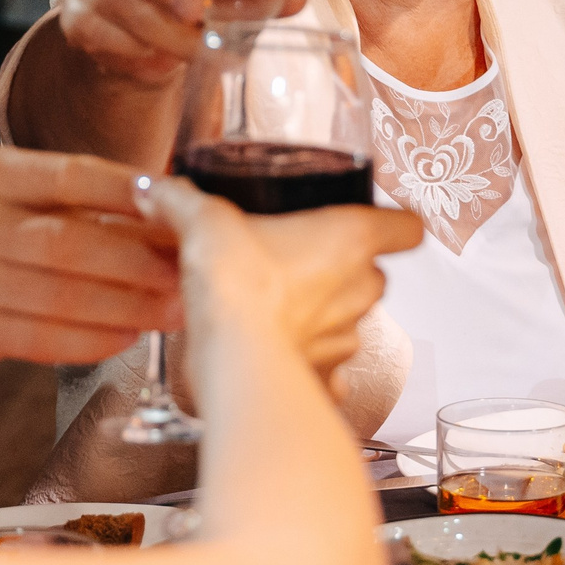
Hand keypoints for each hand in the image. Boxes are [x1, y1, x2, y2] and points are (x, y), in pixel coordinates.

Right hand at [0, 145, 181, 375]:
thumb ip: (59, 196)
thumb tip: (159, 204)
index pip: (70, 175)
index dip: (132, 192)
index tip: (182, 205)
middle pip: (73, 241)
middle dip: (143, 259)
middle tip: (193, 268)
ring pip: (64, 296)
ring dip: (130, 305)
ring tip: (175, 307)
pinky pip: (45, 339)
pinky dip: (94, 338)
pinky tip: (128, 334)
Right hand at [140, 179, 421, 392]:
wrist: (233, 360)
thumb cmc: (238, 288)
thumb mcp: (204, 223)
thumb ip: (183, 201)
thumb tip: (157, 189)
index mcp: (352, 238)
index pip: (407, 227)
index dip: (395, 222)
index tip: (377, 219)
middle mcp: (361, 288)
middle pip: (373, 272)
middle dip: (341, 268)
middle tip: (298, 260)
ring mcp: (349, 336)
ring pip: (351, 319)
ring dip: (323, 313)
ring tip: (279, 307)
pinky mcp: (328, 375)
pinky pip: (330, 367)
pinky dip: (311, 360)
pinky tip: (279, 350)